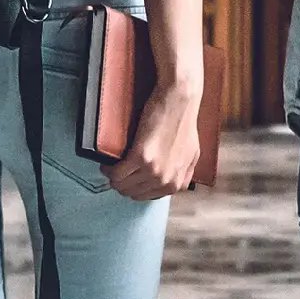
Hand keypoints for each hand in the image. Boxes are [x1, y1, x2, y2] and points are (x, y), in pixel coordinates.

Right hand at [106, 78, 203, 199]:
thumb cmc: (184, 121)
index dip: (135, 188)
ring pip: (122, 185)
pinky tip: (108, 162)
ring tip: (112, 166)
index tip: (129, 179)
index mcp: (178, 183)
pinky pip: (116, 173)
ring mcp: (154, 171)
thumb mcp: (191, 155)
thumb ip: (182, 173)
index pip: (148, 197)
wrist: (179, 101)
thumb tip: (170, 181)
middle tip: (118, 171)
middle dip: (123, 184)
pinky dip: (108, 169)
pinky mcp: (140, 157)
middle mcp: (166, 181)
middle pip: (133, 193)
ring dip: (114, 177)